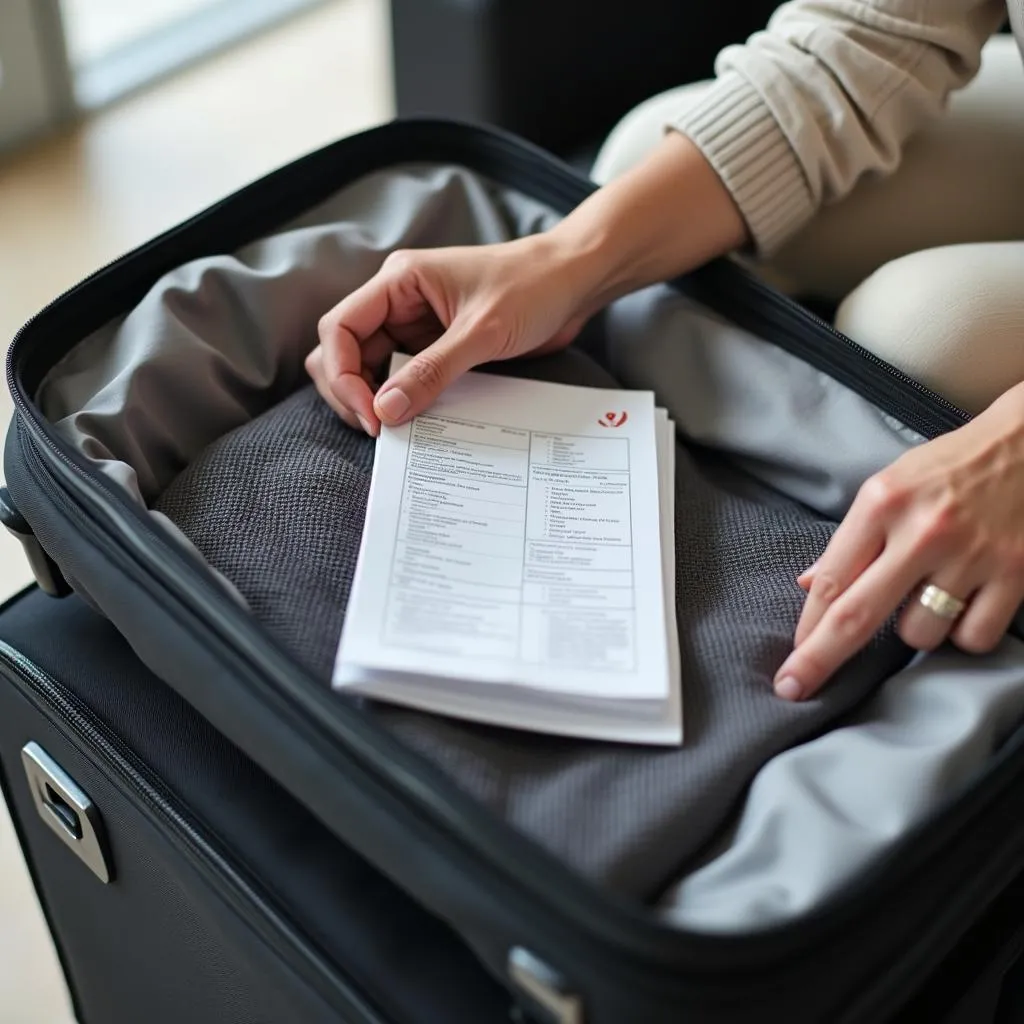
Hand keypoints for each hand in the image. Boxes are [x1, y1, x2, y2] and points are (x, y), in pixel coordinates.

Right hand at [307, 134, 747, 434]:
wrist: (575, 283)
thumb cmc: (533, 287)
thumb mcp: (482, 332)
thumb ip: (432, 371)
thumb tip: (386, 411)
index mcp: (398, 282)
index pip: (339, 328)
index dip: (342, 374)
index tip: (369, 413)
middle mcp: (399, 303)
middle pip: (345, 353)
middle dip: (351, 392)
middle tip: (380, 430)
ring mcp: (416, 328)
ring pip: (372, 370)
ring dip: (377, 400)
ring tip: (398, 430)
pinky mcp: (437, 348)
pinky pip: (406, 379)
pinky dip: (405, 401)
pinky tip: (418, 422)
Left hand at [774, 384, 1023, 700]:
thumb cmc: (952, 465)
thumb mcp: (890, 485)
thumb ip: (852, 538)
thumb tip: (808, 583)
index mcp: (882, 503)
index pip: (831, 580)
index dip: (806, 626)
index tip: (791, 661)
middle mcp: (922, 531)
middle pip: (857, 614)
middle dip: (820, 658)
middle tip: (793, 686)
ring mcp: (971, 555)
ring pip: (920, 633)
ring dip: (915, 629)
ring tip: (929, 594)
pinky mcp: (1016, 573)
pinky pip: (973, 636)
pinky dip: (964, 632)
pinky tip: (966, 604)